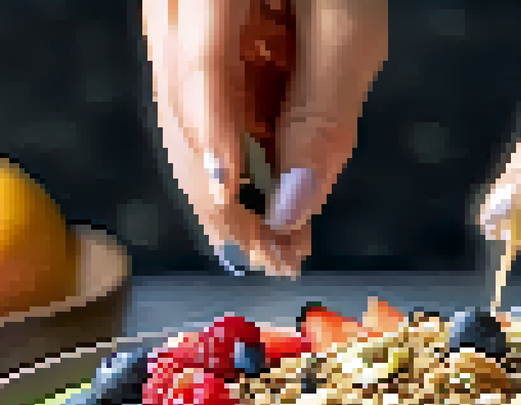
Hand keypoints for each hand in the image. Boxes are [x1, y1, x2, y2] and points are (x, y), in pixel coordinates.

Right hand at [142, 0, 387, 276]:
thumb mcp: (348, 17)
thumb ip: (323, 109)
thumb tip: (294, 203)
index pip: (199, 76)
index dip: (223, 158)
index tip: (252, 225)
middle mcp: (172, 1)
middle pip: (182, 114)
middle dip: (226, 200)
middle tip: (271, 262)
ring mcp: (174, 19)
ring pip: (186, 121)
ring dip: (229, 191)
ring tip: (273, 245)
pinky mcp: (192, 38)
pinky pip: (204, 105)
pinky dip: (236, 155)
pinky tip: (260, 198)